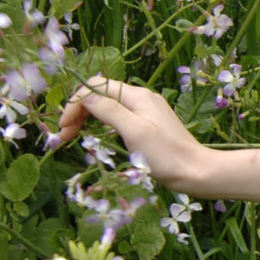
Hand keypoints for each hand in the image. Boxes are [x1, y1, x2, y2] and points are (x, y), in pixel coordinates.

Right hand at [48, 77, 210, 192]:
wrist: (196, 171)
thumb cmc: (165, 154)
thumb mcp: (134, 131)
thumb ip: (110, 110)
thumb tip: (86, 97)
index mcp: (137, 95)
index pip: (96, 87)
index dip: (75, 104)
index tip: (63, 128)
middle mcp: (141, 98)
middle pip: (100, 95)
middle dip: (78, 111)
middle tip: (64, 137)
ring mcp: (146, 111)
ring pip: (107, 107)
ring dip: (87, 119)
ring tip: (72, 138)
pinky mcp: (148, 125)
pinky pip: (117, 118)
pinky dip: (101, 125)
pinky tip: (94, 137)